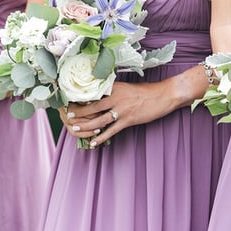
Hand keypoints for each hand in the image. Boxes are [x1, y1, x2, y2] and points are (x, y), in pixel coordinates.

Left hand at [61, 81, 175, 146]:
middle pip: (92, 106)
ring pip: (99, 119)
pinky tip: (93, 143)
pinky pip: (111, 130)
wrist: (163, 95)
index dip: (81, 99)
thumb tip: (101, 96)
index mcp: (114, 88)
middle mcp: (115, 97)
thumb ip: (113, 91)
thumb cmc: (145, 92)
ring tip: (75, 129)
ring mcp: (121, 109)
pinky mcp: (128, 120)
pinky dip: (101, 137)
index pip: (93, 93)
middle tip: (67, 116)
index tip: (70, 101)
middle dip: (78, 112)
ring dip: (86, 125)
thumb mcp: (126, 87)